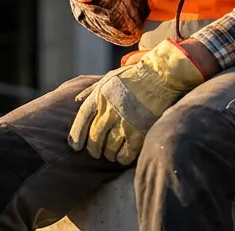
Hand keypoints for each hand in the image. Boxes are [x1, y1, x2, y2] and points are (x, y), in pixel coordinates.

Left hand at [68, 40, 205, 164]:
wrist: (159, 76)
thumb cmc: (133, 77)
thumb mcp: (108, 77)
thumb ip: (91, 89)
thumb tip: (76, 100)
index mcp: (100, 96)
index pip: (82, 120)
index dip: (76, 135)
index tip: (75, 146)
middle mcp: (110, 109)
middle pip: (95, 137)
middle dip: (93, 148)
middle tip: (95, 153)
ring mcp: (125, 121)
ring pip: (109, 147)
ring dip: (108, 154)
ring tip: (110, 154)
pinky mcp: (139, 131)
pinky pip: (126, 152)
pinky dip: (122, 158)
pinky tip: (122, 157)